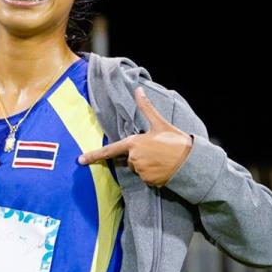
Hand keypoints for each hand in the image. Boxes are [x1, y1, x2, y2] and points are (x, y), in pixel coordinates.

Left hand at [77, 86, 193, 186]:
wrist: (191, 161)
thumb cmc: (175, 140)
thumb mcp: (160, 123)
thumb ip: (146, 107)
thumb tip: (138, 89)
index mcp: (134, 144)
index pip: (110, 151)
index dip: (93, 155)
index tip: (80, 160)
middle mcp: (135, 159)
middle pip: (129, 160)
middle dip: (139, 156)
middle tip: (156, 151)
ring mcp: (142, 172)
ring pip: (138, 169)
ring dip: (146, 165)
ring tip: (161, 159)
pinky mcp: (149, 182)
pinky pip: (146, 179)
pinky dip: (152, 175)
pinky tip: (163, 168)